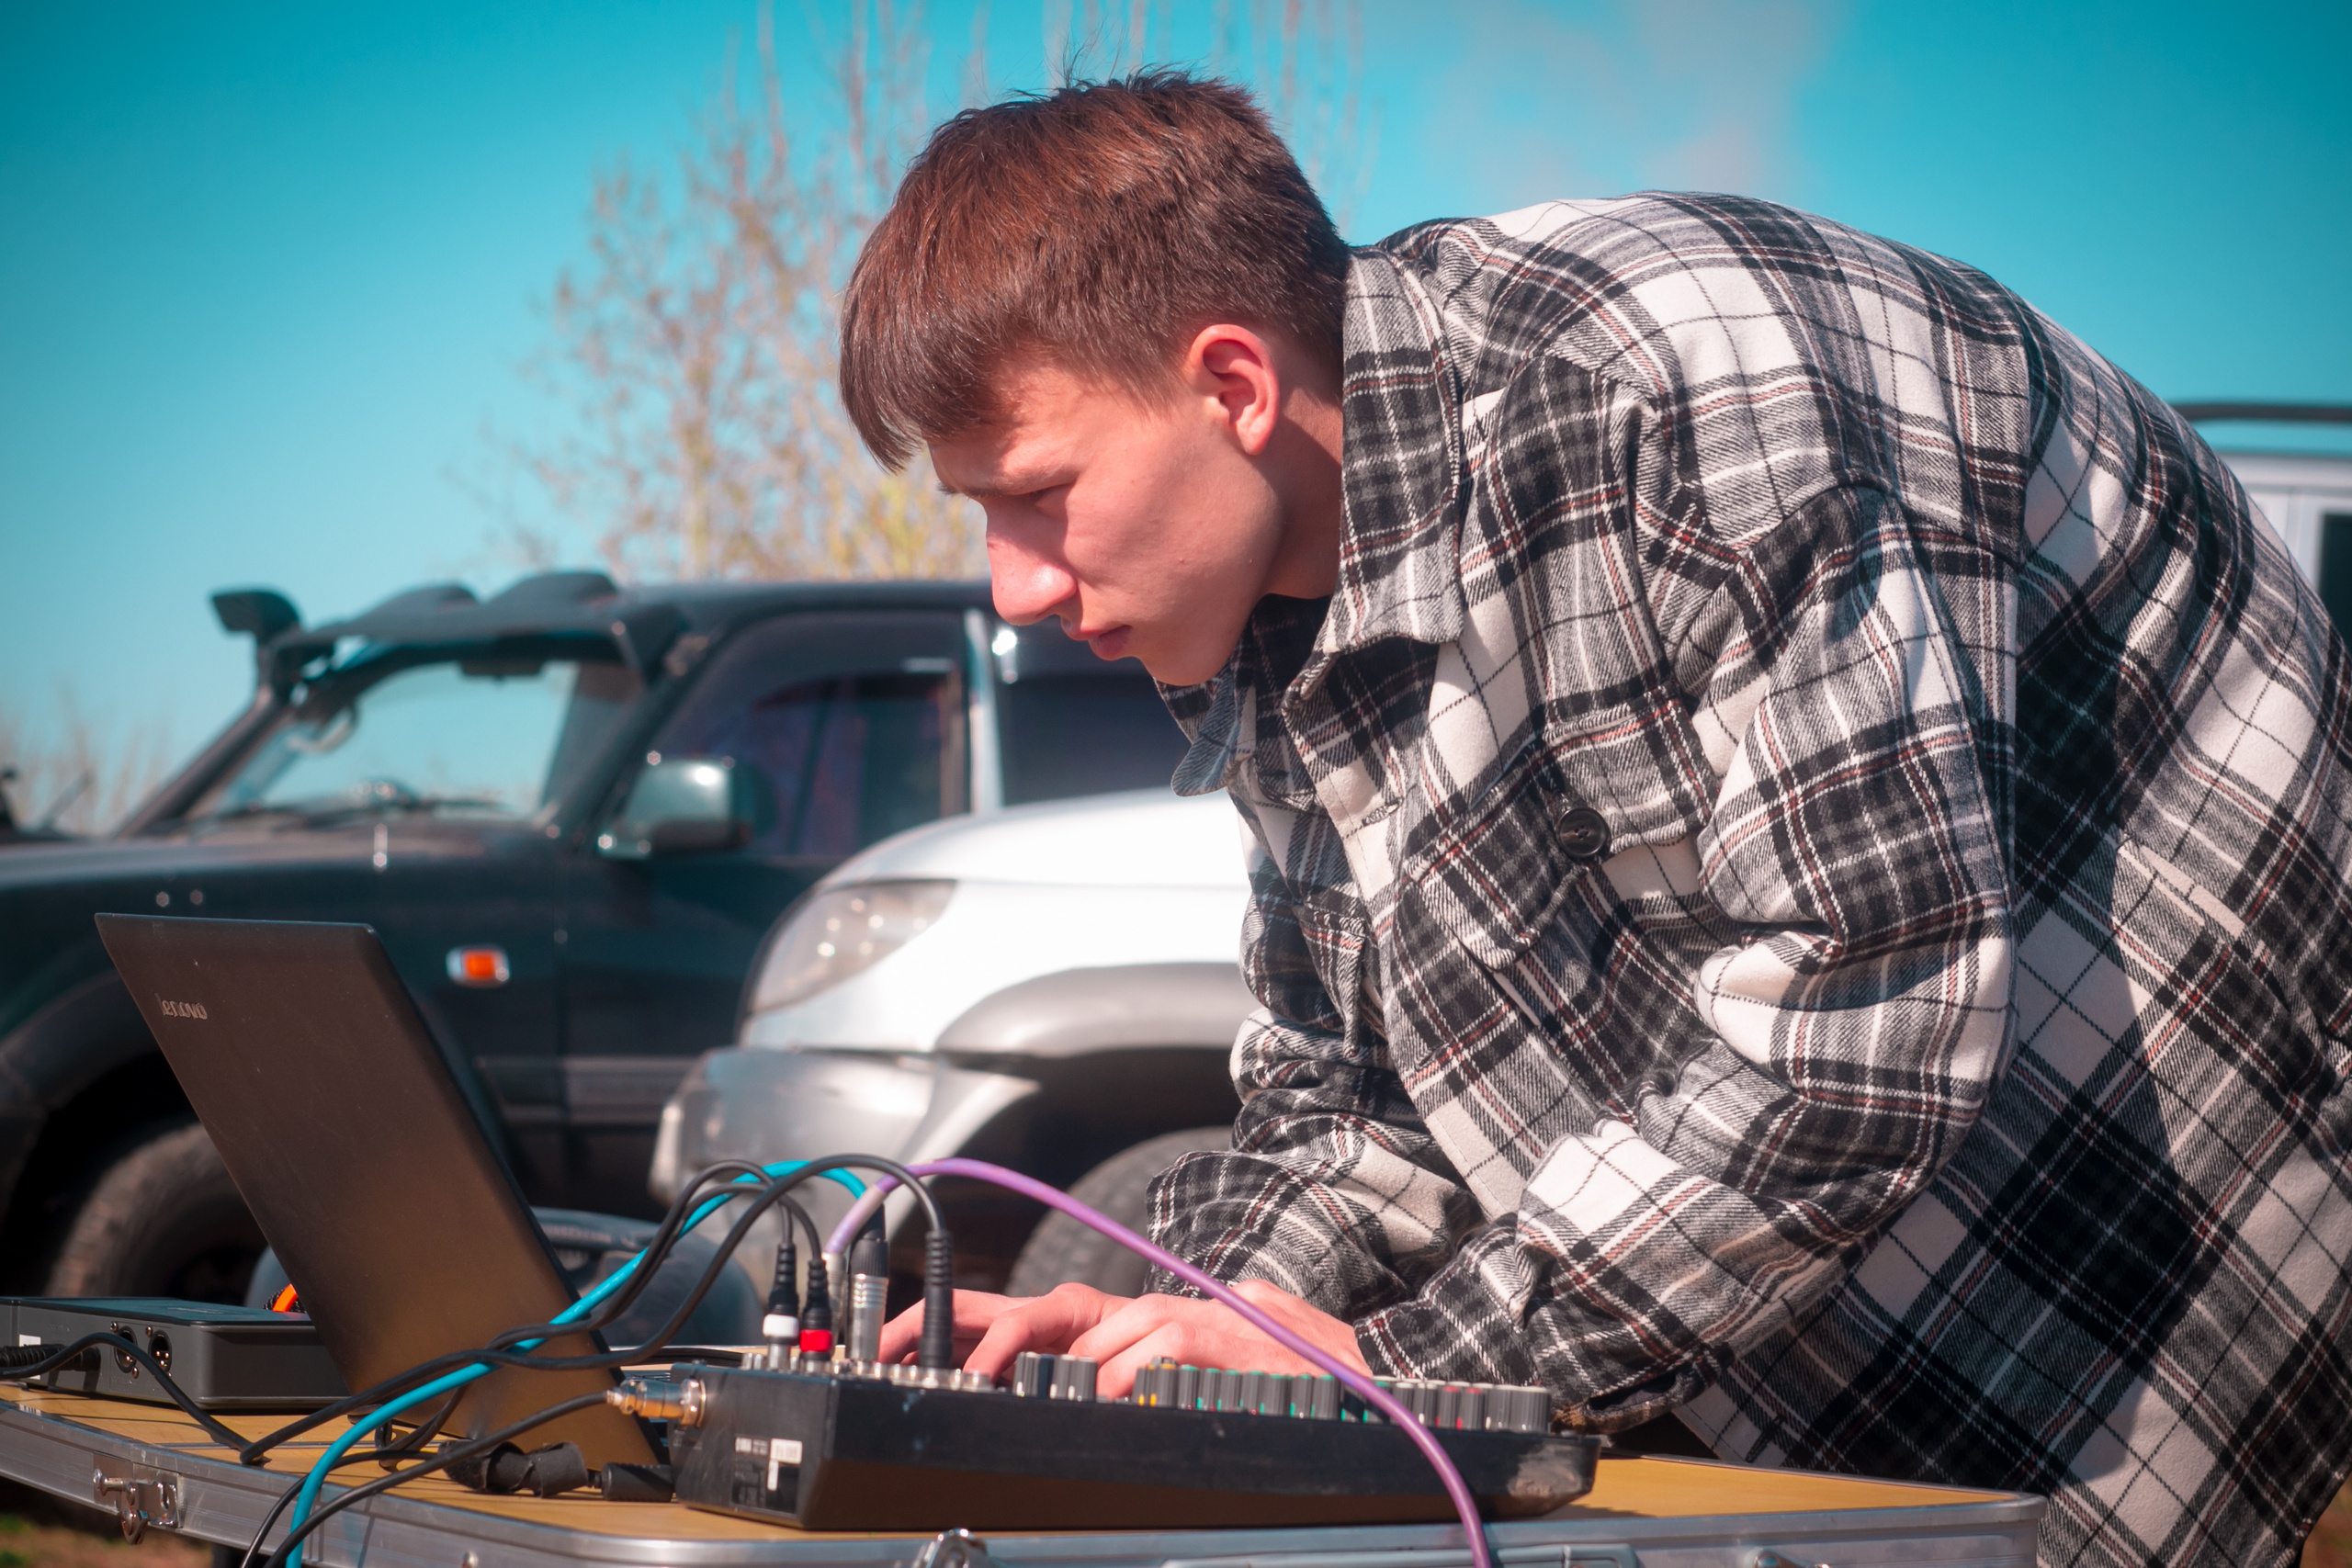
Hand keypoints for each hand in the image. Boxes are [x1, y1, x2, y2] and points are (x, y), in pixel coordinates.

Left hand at [877, 1280, 1369, 1397]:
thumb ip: (1124, 1377)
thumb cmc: (1263, 1372)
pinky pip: (1132, 1359)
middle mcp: (1140, 1308)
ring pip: (1083, 1341)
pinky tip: (1111, 1404)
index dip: (958, 1322)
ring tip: (1044, 1404)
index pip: (1029, 1310)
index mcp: (1127, 1319)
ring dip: (1058, 1378)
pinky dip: (1113, 1384)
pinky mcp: (1196, 1335)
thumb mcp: (1181, 1371)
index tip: (891, 1339)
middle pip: (1042, 1311)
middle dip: (984, 1340)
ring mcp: (1167, 1318)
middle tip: (944, 1373)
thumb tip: (1071, 1402)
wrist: (1344, 1367)